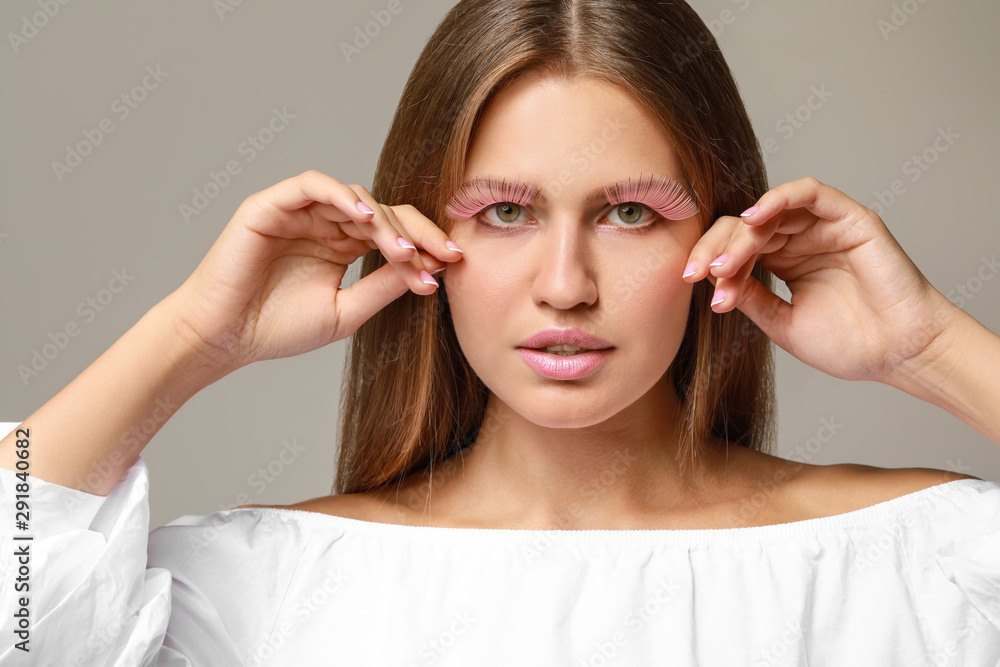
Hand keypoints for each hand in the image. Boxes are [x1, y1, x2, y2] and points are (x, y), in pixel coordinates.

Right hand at [164, 170, 462, 371]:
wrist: (224, 338)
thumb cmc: (277, 328)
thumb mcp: (345, 310)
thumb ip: (382, 286)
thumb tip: (429, 270)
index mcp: (342, 246)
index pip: (392, 234)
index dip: (424, 245)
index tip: (453, 265)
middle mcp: (325, 224)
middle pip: (383, 212)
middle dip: (417, 232)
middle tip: (443, 254)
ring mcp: (299, 211)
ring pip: (356, 198)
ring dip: (385, 222)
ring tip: (406, 250)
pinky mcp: (272, 204)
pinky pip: (313, 186)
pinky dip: (342, 196)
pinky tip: (366, 218)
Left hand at [682, 177, 958, 383]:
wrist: (897, 354)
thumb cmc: (849, 344)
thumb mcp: (781, 322)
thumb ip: (750, 296)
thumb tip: (711, 279)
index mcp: (783, 262)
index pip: (736, 248)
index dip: (710, 260)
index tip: (688, 281)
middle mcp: (800, 240)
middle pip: (746, 228)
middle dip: (716, 248)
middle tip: (699, 272)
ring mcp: (823, 227)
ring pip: (770, 213)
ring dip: (741, 235)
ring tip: (723, 263)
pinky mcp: (848, 217)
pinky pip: (809, 193)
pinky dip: (778, 199)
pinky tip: (754, 218)